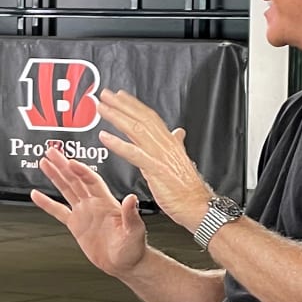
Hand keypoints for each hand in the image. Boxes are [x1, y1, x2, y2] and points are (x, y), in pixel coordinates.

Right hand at [31, 146, 147, 277]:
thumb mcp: (135, 231)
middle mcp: (94, 204)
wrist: (125, 264)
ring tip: (44, 163)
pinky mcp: (76, 224)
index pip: (92, 181)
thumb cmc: (134, 248)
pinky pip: (58, 211)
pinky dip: (46, 203)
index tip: (70, 162)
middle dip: (63, 165)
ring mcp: (84, 213)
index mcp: (107, 202)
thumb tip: (130, 199)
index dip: (81, 171)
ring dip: (55, 176)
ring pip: (66, 190)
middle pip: (75, 180)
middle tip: (52, 152)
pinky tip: (36, 195)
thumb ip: (131, 214)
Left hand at [96, 89, 212, 230]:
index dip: (134, 105)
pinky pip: (134, 153)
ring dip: (117, 117)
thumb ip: (176, 144)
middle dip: (121, 105)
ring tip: (102, 109)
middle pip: (140, 118)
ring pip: (136, 130)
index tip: (120, 96)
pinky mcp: (155, 169)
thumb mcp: (181, 161)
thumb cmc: (189, 189)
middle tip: (105, 95)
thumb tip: (178, 132)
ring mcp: (160, 155)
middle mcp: (165, 144)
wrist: (199, 206)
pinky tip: (105, 137)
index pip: (149, 117)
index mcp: (170, 142)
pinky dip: (118, 144)